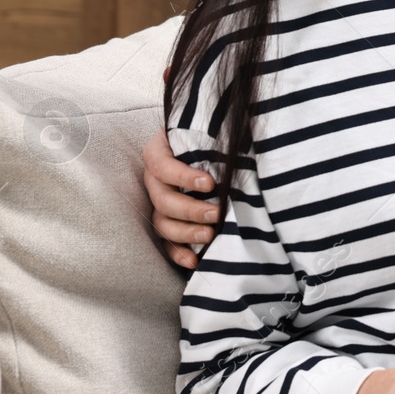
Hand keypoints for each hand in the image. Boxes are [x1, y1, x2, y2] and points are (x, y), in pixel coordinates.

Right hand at [143, 128, 220, 268]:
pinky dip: (178, 253)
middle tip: (217, 214)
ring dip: (186, 233)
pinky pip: (166, 243)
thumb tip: (240, 140)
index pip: (162, 166)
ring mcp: (158, 203)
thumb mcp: (210, 132)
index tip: (211, 183)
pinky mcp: (167, 223)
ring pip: (163, 224)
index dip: (183, 177)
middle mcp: (154, 180)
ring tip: (210, 235)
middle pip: (163, 200)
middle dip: (191, 210)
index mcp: (158, 152)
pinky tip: (194, 261)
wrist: (212, 146)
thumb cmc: (211, 137)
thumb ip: (214, 138)